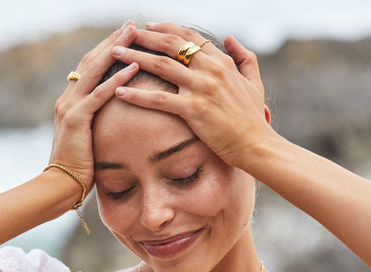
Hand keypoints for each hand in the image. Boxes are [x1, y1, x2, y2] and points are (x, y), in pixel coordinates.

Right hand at [49, 21, 138, 190]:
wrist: (61, 184)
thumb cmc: (80, 165)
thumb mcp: (89, 138)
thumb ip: (96, 122)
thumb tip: (115, 117)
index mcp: (71, 101)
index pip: (90, 68)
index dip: (108, 50)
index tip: (127, 37)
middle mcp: (68, 98)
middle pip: (92, 61)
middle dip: (113, 41)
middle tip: (133, 25)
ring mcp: (70, 107)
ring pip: (94, 71)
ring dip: (116, 51)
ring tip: (134, 35)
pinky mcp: (76, 119)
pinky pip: (99, 95)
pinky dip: (116, 81)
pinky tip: (133, 68)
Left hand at [111, 22, 274, 169]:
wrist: (256, 145)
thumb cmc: (253, 118)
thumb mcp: (255, 82)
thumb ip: (245, 57)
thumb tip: (231, 38)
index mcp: (222, 62)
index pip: (189, 37)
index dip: (166, 28)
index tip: (149, 26)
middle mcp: (210, 70)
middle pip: (171, 45)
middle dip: (144, 37)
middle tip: (124, 34)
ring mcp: (201, 88)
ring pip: (161, 66)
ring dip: (135, 57)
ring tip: (114, 54)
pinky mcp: (194, 110)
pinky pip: (159, 99)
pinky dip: (137, 95)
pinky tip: (120, 92)